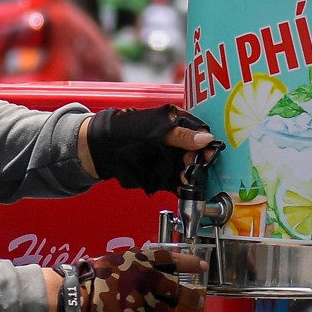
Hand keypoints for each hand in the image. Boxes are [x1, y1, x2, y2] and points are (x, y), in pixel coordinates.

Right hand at [54, 248, 206, 311]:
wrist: (72, 297)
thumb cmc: (91, 277)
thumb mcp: (117, 262)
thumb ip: (139, 267)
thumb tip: (157, 274)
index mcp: (141, 263)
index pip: (173, 260)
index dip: (190, 263)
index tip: (202, 266)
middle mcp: (147, 282)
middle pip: (176, 291)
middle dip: (190, 297)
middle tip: (198, 301)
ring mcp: (142, 305)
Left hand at [81, 105, 218, 193]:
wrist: (103, 149)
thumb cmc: (126, 130)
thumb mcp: (156, 130)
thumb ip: (181, 136)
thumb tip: (206, 139)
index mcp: (177, 122)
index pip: (200, 132)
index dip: (206, 144)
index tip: (209, 153)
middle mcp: (177, 141)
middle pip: (197, 153)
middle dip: (198, 161)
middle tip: (192, 166)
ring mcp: (170, 158)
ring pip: (190, 168)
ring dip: (192, 175)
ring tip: (186, 179)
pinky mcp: (164, 173)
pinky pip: (179, 182)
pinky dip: (183, 187)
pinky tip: (184, 189)